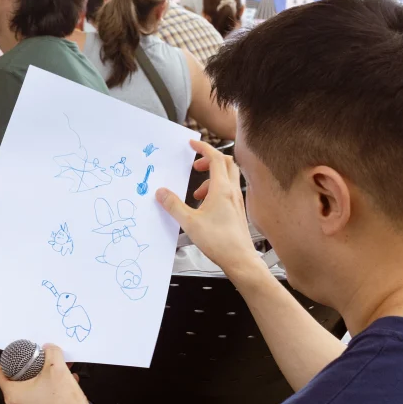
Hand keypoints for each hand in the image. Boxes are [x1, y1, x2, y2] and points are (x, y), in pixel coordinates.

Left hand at [0, 345, 106, 403]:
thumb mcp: (58, 369)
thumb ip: (51, 353)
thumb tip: (48, 348)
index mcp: (13, 395)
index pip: (0, 372)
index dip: (9, 360)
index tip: (20, 356)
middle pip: (18, 381)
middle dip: (34, 369)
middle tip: (46, 362)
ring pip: (31, 392)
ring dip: (45, 380)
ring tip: (62, 374)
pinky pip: (39, 403)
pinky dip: (49, 393)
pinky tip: (65, 388)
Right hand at [155, 140, 260, 278]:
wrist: (240, 259)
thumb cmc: (219, 241)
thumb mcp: (189, 222)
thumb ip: (174, 205)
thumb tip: (161, 192)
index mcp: (222, 189)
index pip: (216, 157)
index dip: (203, 148)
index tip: (192, 144)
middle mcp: (232, 191)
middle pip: (226, 163)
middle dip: (209, 159)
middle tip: (195, 164)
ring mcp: (237, 200)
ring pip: (228, 177)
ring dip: (211, 177)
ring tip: (196, 192)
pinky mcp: (238, 210)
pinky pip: (228, 191)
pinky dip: (216, 190)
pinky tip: (205, 206)